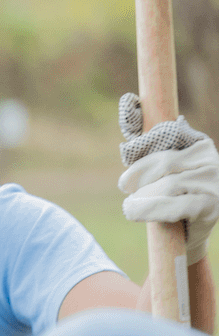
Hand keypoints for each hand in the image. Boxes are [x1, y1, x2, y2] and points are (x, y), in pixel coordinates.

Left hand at [117, 93, 218, 263]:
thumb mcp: (155, 168)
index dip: (143, 145)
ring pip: (168, 185)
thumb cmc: (167, 195)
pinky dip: (152, 210)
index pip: (167, 134)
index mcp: (196, 142)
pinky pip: (176, 206)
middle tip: (127, 190)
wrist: (188, 233)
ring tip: (130, 206)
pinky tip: (135, 212)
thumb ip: (145, 143)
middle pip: (164, 163)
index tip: (126, 170)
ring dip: (142, 198)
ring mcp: (213, 182)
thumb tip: (129, 102)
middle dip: (139, 178)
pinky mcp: (211, 206)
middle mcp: (209, 158)